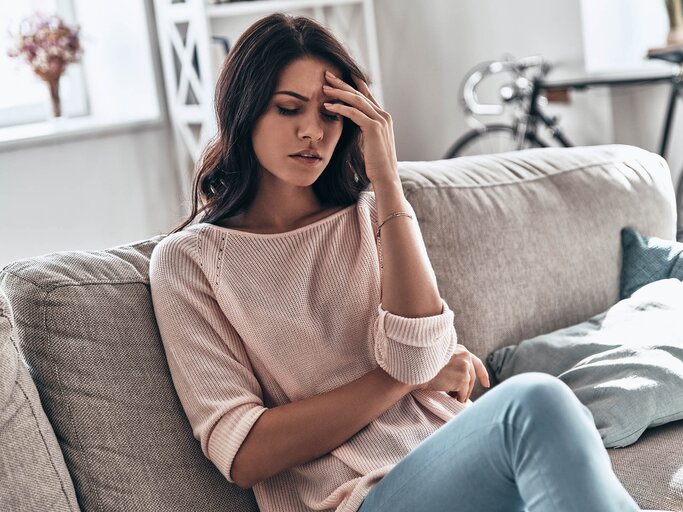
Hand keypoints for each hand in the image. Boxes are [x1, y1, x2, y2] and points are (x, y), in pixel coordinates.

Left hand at [322, 71, 398, 186]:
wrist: (386, 177)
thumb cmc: (375, 164)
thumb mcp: (368, 143)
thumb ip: (362, 130)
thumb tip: (351, 126)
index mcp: (383, 117)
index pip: (366, 95)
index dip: (353, 84)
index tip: (340, 75)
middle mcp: (383, 115)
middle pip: (360, 93)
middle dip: (342, 82)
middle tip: (327, 74)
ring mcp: (380, 120)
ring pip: (356, 100)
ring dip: (338, 92)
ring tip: (324, 87)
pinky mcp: (374, 128)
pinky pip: (354, 112)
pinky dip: (340, 108)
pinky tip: (327, 106)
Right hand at [416, 345, 490, 402]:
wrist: (416, 368)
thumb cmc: (424, 365)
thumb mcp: (442, 357)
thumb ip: (454, 362)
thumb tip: (462, 379)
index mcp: (460, 349)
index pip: (476, 362)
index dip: (482, 374)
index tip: (486, 384)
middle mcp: (465, 355)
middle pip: (472, 376)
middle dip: (468, 388)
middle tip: (462, 397)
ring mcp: (465, 366)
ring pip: (468, 385)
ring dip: (461, 393)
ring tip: (452, 397)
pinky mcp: (463, 378)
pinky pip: (463, 393)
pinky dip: (458, 398)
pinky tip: (450, 398)